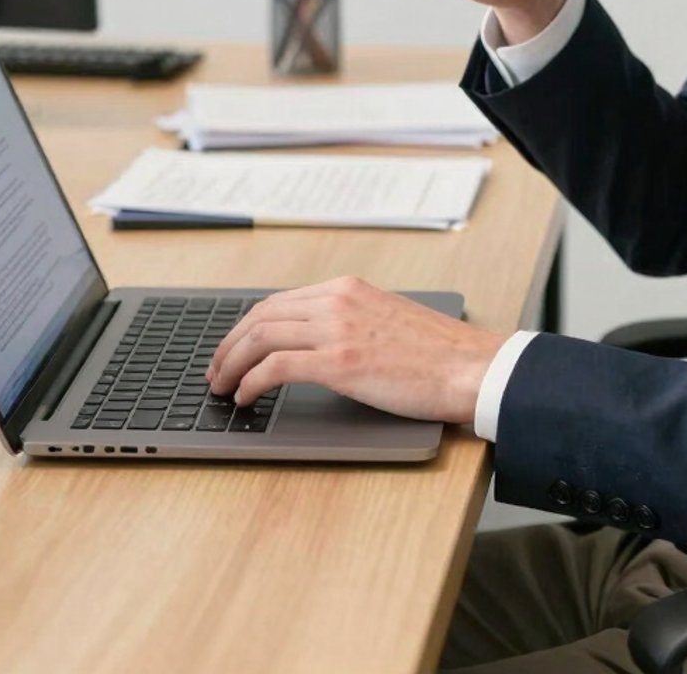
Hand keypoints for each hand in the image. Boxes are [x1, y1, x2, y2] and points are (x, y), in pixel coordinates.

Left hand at [204, 276, 505, 424]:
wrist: (470, 366)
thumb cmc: (438, 353)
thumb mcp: (386, 319)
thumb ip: (350, 322)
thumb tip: (314, 344)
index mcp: (348, 288)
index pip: (279, 301)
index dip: (246, 327)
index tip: (233, 348)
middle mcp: (337, 300)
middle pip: (261, 316)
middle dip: (229, 345)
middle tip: (216, 371)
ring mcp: (337, 328)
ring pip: (261, 337)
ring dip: (232, 364)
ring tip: (223, 387)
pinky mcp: (340, 361)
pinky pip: (276, 366)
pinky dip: (252, 382)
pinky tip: (247, 397)